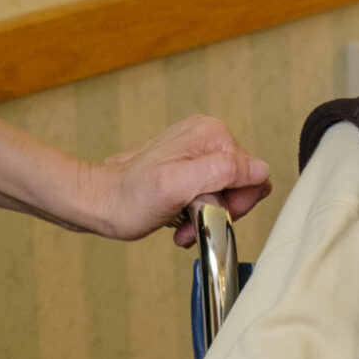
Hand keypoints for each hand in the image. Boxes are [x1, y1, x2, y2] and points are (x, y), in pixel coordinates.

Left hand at [74, 115, 272, 244]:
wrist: (98, 201)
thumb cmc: (129, 198)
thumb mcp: (178, 186)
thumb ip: (222, 172)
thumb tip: (259, 170)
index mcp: (212, 135)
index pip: (254, 173)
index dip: (237, 202)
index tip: (210, 214)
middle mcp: (207, 136)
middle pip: (241, 183)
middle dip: (220, 209)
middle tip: (193, 221)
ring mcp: (196, 149)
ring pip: (225, 191)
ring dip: (207, 213)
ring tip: (182, 223)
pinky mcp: (187, 164)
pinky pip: (209, 191)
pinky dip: (198, 209)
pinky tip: (179, 218)